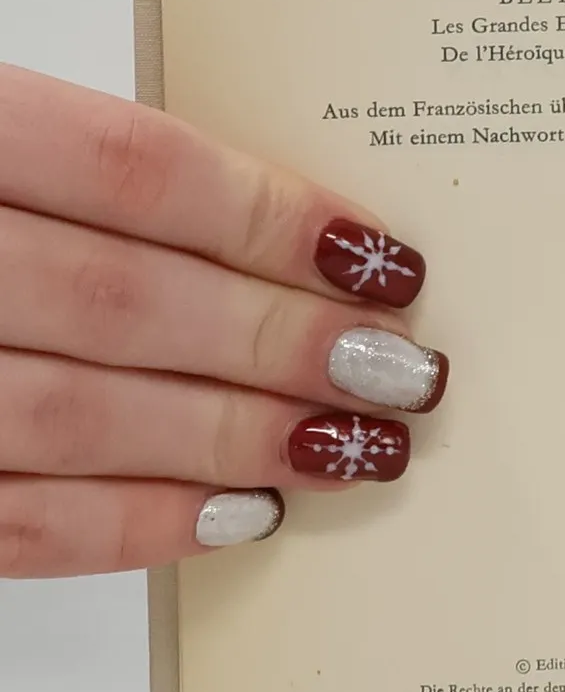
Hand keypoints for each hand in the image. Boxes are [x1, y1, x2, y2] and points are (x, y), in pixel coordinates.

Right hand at [0, 65, 445, 576]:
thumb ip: (84, 174)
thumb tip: (288, 241)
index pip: (127, 167)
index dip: (268, 219)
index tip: (378, 257)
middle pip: (118, 299)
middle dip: (280, 344)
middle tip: (400, 371)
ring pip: (69, 417)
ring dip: (231, 440)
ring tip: (353, 448)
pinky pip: (9, 523)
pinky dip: (132, 524)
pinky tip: (238, 514)